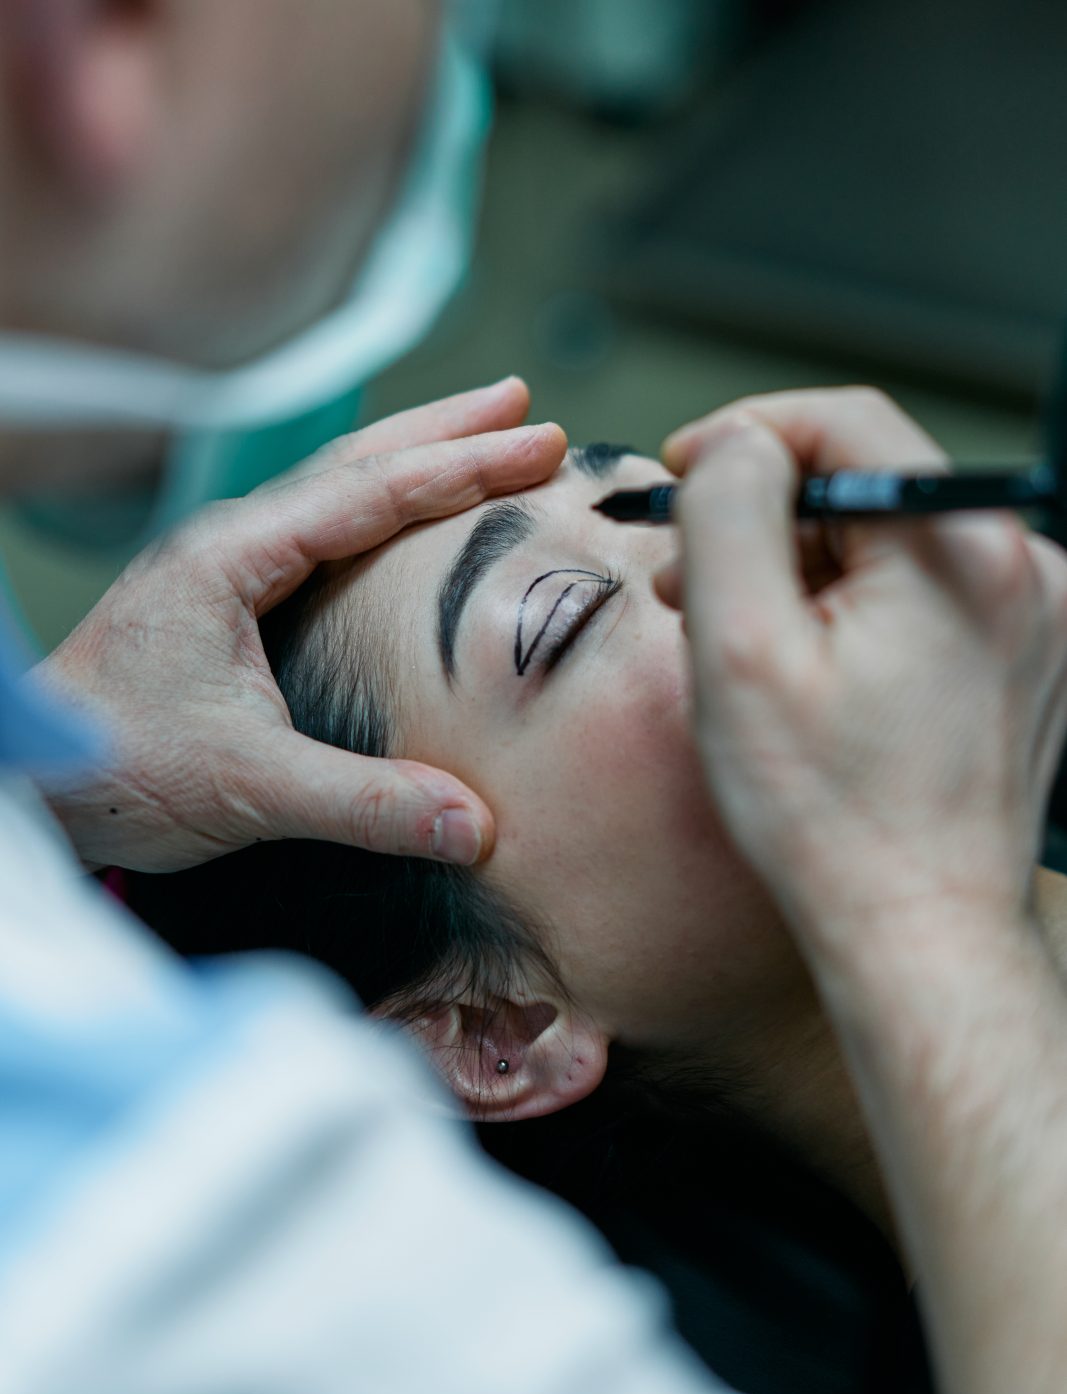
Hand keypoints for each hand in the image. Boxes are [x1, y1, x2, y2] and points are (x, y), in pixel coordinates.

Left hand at [38, 378, 566, 871]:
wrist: (32, 788)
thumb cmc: (115, 771)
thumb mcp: (248, 787)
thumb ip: (364, 804)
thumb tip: (475, 828)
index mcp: (230, 559)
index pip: (368, 494)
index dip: (461, 468)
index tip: (538, 443)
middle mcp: (226, 549)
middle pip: (353, 464)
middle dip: (444, 431)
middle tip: (522, 404)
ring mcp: (221, 573)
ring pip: (332, 492)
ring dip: (410, 458)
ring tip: (478, 434)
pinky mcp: (222, 608)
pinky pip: (316, 536)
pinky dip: (375, 513)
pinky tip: (397, 525)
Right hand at [656, 387, 1066, 958]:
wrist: (921, 933)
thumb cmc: (830, 817)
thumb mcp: (740, 651)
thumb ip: (729, 513)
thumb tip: (737, 444)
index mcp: (961, 552)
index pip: (846, 421)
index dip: (748, 434)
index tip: (681, 473)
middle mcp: (1023, 568)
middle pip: (869, 483)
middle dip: (766, 516)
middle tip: (685, 572)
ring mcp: (1036, 616)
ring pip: (892, 539)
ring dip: (805, 565)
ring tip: (733, 630)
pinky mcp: (1027, 657)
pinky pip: (925, 592)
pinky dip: (856, 607)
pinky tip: (804, 662)